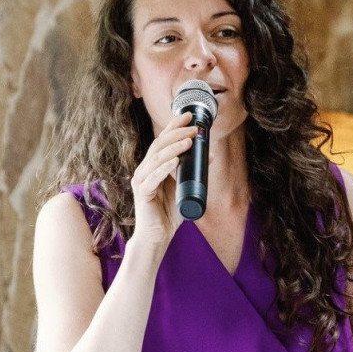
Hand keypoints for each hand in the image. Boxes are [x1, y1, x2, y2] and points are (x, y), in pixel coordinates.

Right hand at [130, 111, 197, 251]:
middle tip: (193, 127)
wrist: (158, 236)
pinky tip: (174, 161)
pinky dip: (164, 168)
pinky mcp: (142, 193)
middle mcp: (145, 169)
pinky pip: (153, 178)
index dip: (175, 126)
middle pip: (159, 145)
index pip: (163, 140)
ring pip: (157, 158)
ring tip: (189, 141)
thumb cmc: (169, 212)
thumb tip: (211, 155)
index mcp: (154, 165)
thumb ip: (195, 172)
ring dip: (174, 147)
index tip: (189, 115)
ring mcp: (141, 180)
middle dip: (177, 133)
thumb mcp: (186, 187)